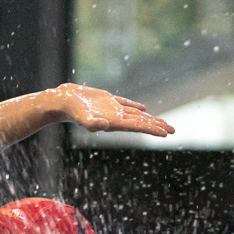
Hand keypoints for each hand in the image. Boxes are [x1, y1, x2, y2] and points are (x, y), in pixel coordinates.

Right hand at [51, 84, 174, 137]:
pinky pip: (125, 104)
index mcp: (113, 122)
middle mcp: (115, 117)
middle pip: (140, 123)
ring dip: (149, 119)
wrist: (59, 102)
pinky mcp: (107, 100)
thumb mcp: (81, 116)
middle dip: (157, 126)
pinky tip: (143, 108)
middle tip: (173, 130)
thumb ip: (91, 123)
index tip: (166, 133)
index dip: (152, 130)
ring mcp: (111, 108)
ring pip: (135, 115)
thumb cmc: (70, 110)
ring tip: (163, 123)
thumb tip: (104, 126)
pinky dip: (135, 106)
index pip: (137, 127)